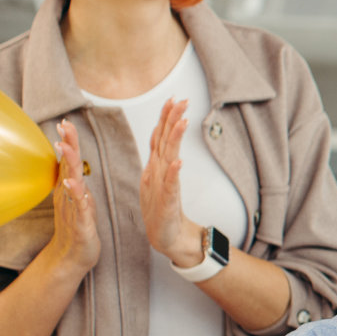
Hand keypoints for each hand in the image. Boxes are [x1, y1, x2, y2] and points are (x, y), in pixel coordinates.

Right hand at [43, 119, 99, 278]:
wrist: (72, 258)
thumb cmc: (78, 229)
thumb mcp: (78, 202)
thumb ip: (76, 185)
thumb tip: (74, 169)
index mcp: (70, 190)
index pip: (69, 162)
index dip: (68, 142)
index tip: (66, 123)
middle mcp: (68, 197)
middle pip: (67, 166)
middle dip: (67, 145)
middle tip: (64, 125)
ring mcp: (72, 209)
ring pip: (70, 183)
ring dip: (68, 165)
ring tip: (64, 147)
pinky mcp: (80, 224)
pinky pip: (78, 207)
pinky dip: (76, 195)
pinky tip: (73, 184)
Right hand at [140, 99, 201, 267]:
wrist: (166, 236)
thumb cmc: (164, 207)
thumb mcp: (164, 177)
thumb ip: (164, 155)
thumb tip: (167, 132)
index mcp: (156, 166)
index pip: (160, 137)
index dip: (166, 118)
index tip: (174, 98)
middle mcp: (156, 173)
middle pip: (163, 142)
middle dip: (170, 120)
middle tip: (179, 100)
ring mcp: (160, 187)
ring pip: (166, 159)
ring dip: (172, 140)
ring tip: (181, 122)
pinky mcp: (166, 203)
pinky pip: (169, 187)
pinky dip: (173, 174)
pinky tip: (177, 162)